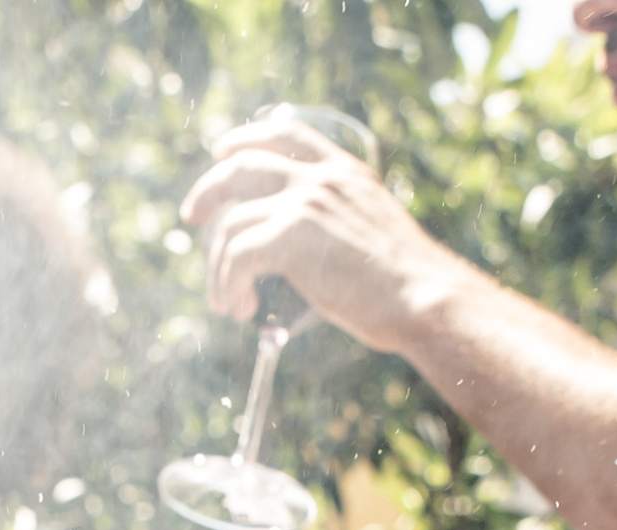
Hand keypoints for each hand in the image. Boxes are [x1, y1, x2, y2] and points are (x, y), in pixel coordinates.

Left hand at [180, 115, 459, 350]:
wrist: (424, 299)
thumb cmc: (404, 284)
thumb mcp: (372, 231)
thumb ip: (338, 222)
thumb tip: (297, 248)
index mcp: (345, 171)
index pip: (286, 133)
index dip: (246, 138)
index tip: (221, 154)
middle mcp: (322, 178)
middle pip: (241, 166)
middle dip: (208, 190)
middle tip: (192, 218)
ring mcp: (305, 203)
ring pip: (231, 224)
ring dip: (218, 268)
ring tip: (227, 301)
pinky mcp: (291, 236)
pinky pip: (236, 257)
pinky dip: (228, 285)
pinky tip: (240, 307)